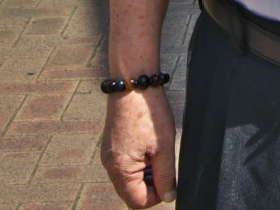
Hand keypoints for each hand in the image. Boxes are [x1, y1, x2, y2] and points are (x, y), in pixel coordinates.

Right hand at [101, 89, 176, 206]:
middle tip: (165, 162)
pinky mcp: (112, 144)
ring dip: (146, 172)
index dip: (157, 196)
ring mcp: (109, 154)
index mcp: (120, 170)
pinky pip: (125, 163)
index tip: (169, 179)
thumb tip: (168, 197)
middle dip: (151, 184)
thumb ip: (166, 176)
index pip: (137, 202)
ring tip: (158, 149)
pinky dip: (139, 161)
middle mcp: (110, 165)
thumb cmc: (148, 112)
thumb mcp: (164, 146)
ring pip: (129, 178)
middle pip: (131, 192)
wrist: (134, 82)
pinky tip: (150, 143)